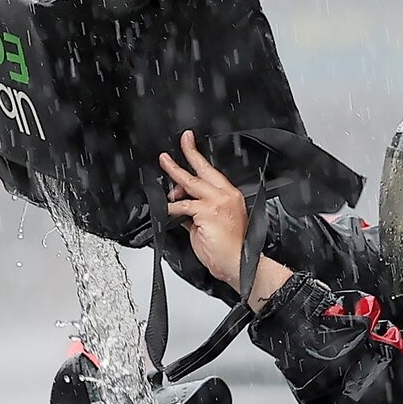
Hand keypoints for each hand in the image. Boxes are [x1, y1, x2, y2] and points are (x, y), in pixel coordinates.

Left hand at [159, 130, 291, 310]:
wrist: (238, 263)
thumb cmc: (230, 249)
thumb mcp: (211, 225)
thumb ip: (196, 211)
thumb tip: (180, 203)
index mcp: (230, 197)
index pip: (212, 172)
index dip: (199, 157)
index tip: (191, 144)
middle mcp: (225, 196)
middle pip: (203, 169)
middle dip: (189, 152)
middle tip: (183, 140)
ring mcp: (216, 202)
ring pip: (190, 182)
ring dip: (174, 172)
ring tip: (164, 163)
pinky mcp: (206, 212)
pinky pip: (183, 206)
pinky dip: (172, 208)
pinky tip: (166, 208)